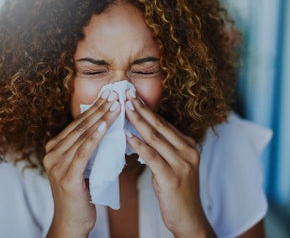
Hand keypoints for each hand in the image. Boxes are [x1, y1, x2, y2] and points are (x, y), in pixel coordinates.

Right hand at [43, 90, 120, 237]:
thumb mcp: (81, 167)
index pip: (77, 124)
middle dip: (99, 108)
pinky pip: (84, 151)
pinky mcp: (67, 176)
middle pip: (79, 127)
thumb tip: (104, 128)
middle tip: (114, 94)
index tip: (108, 95)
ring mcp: (57, 165)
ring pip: (83, 136)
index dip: (93, 109)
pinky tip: (106, 125)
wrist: (71, 222)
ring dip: (101, 118)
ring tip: (115, 105)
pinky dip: (95, 137)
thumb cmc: (79, 195)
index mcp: (53, 150)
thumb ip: (85, 149)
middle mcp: (51, 154)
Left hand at [124, 92, 215, 236]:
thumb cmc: (176, 192)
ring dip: (138, 121)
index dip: (147, 109)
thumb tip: (138, 132)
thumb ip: (161, 148)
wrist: (189, 219)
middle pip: (160, 126)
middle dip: (141, 109)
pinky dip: (138, 144)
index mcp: (188, 146)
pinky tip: (127, 135)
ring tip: (124, 108)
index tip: (133, 96)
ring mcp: (182, 164)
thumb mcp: (172, 165)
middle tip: (126, 94)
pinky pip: (152, 156)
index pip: (164, 123)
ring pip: (155, 137)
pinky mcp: (171, 177)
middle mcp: (188, 151)